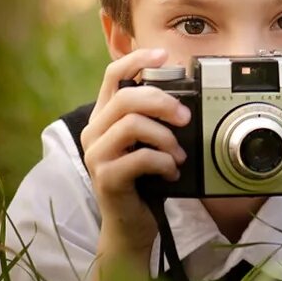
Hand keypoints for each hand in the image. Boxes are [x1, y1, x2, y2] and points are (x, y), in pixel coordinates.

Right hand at [81, 48, 190, 252]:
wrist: (132, 226)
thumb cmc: (145, 182)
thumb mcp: (150, 145)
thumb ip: (156, 121)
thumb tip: (186, 101)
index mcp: (105, 118)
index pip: (111, 76)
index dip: (136, 60)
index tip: (164, 54)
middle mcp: (95, 132)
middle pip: (125, 97)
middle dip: (162, 101)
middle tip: (185, 116)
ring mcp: (97, 156)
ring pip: (131, 124)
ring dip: (165, 137)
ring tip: (179, 154)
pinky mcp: (106, 179)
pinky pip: (138, 158)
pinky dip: (163, 162)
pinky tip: (171, 172)